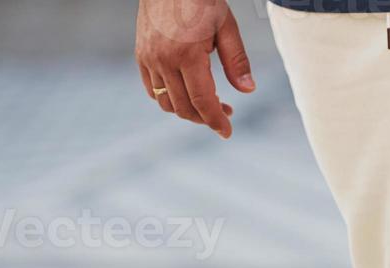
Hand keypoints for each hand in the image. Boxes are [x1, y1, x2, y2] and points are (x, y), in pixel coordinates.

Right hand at [136, 0, 254, 138]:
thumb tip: (248, 90)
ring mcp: (149, 58)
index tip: (227, 132)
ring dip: (188, 111)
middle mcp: (164, 60)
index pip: (203, 101)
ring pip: (166, 103)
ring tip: (209, 103)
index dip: (216, 121)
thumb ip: (237, 61)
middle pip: (185, 107)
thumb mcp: (226, 26)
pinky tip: (186, 93)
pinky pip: (152, 90)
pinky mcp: (141, 55)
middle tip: (226, 111)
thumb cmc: (202, 0)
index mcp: (188, 54)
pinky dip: (169, 99)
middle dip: (206, 117)